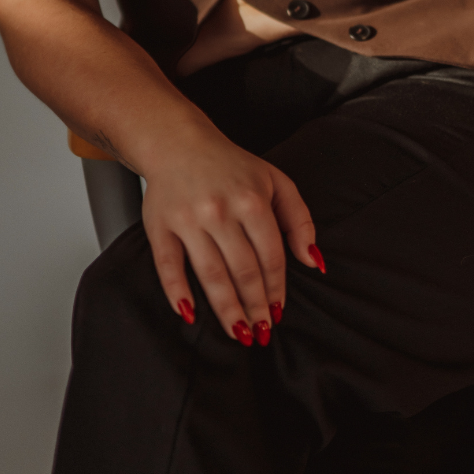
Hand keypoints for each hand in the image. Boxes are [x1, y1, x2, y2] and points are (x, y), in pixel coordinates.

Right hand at [141, 113, 320, 342]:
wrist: (178, 142)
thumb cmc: (231, 166)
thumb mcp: (276, 181)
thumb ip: (299, 219)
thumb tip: (314, 261)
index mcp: (252, 199)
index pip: (270, 256)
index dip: (276, 288)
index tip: (279, 311)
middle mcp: (220, 210)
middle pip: (243, 270)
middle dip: (255, 306)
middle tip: (261, 331)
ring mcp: (188, 219)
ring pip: (211, 274)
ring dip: (227, 309)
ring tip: (239, 332)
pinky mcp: (159, 226)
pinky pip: (168, 266)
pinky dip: (178, 293)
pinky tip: (190, 314)